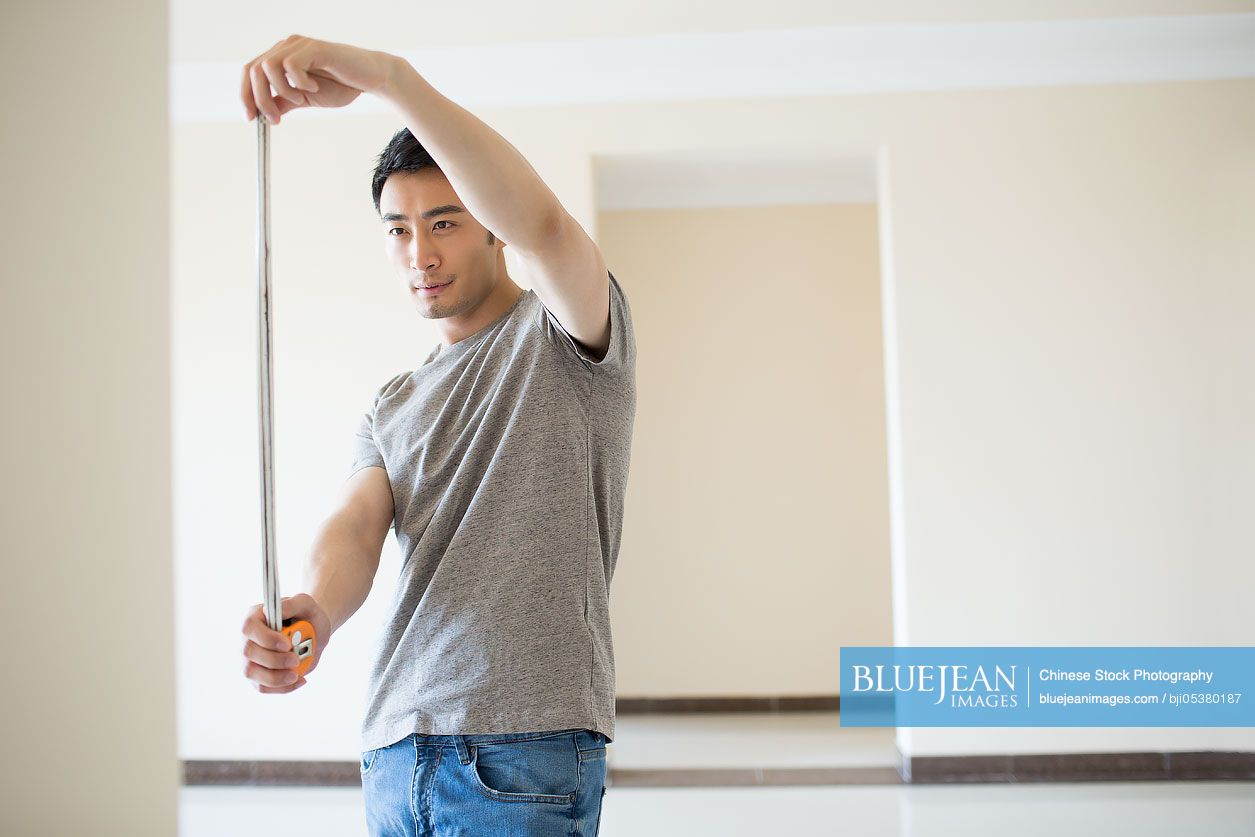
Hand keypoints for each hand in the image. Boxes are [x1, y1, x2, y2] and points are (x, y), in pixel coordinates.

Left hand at [240, 35, 398, 124]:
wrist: (370, 78)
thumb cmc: (341, 85)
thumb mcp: (305, 99)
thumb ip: (284, 102)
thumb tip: (264, 114)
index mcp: (281, 57)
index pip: (250, 72)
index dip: (246, 95)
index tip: (252, 119)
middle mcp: (286, 47)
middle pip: (254, 70)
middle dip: (260, 99)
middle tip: (275, 120)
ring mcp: (299, 45)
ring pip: (268, 68)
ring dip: (281, 91)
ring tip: (301, 99)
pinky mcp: (313, 48)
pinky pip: (291, 67)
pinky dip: (299, 83)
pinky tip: (314, 87)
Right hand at [240, 593, 331, 693]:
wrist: (314, 632)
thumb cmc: (307, 615)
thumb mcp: (305, 603)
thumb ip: (292, 604)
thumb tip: (275, 611)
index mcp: (254, 618)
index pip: (249, 629)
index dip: (266, 639)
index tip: (287, 644)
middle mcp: (247, 639)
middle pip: (249, 653)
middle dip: (273, 660)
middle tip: (296, 660)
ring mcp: (250, 659)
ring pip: (252, 673)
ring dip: (275, 678)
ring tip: (296, 674)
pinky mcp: (258, 676)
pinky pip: (263, 687)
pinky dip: (282, 688)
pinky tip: (299, 680)